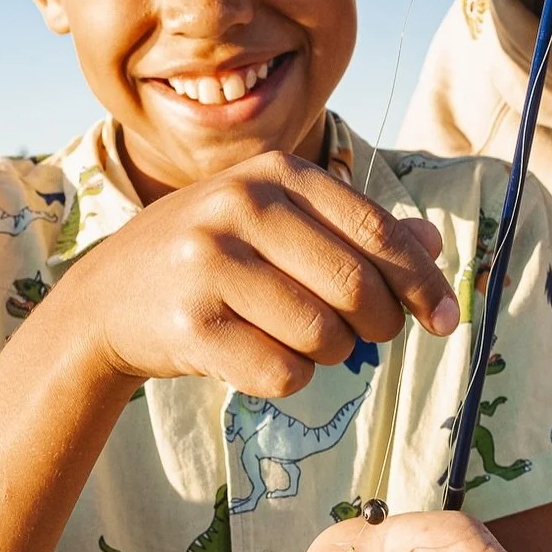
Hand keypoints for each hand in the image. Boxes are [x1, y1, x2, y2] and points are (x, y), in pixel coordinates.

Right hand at [71, 151, 458, 394]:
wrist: (107, 298)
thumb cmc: (212, 256)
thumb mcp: (277, 221)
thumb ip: (352, 228)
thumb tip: (434, 247)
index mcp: (274, 173)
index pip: (377, 232)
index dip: (423, 282)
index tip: (445, 318)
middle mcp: (239, 208)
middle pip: (357, 289)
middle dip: (379, 326)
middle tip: (370, 337)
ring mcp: (209, 265)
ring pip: (323, 337)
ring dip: (330, 354)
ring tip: (301, 340)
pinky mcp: (190, 327)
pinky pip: (282, 373)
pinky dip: (288, 377)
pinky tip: (260, 355)